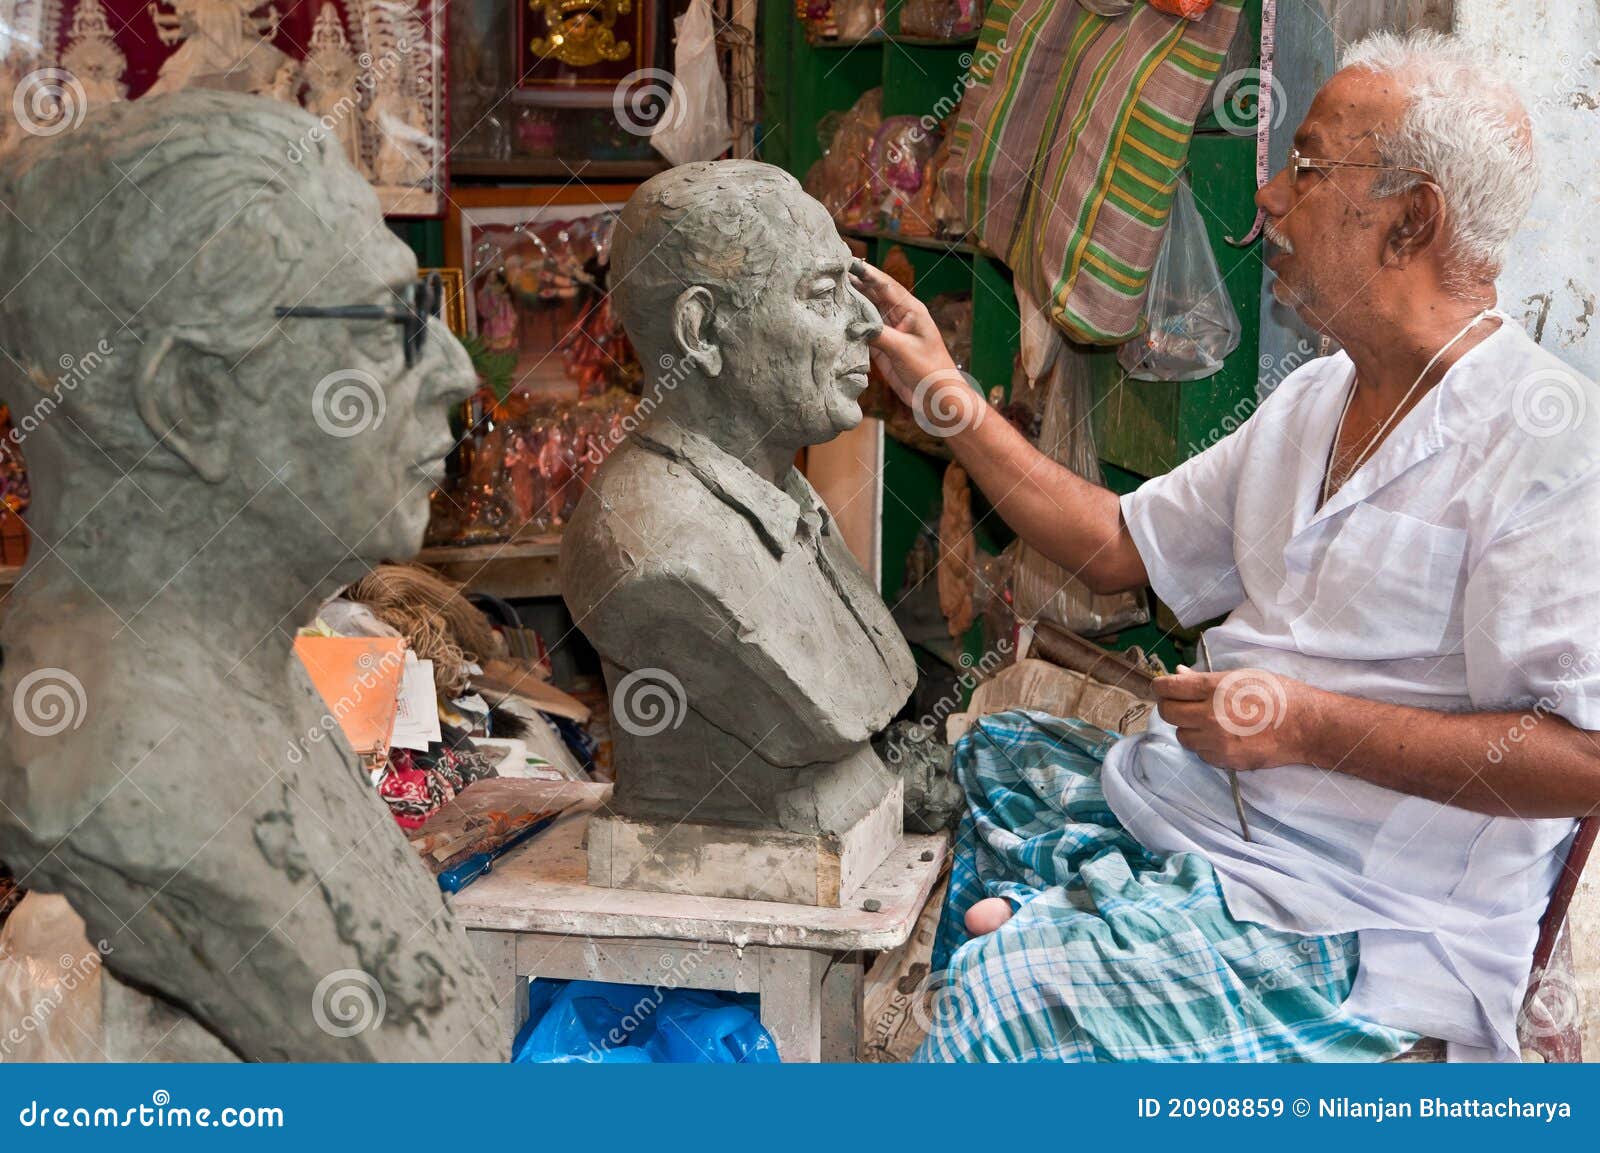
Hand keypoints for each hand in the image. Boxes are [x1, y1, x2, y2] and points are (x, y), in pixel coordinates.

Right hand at [849, 259, 979, 434]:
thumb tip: (855, 325)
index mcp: (911, 310)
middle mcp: (899, 317)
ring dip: (851, 304)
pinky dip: (851, 326)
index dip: (867, 273)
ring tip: (829, 292)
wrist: (936, 397)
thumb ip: (880, 335)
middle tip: (832, 273)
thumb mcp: (904, 350)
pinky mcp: (883, 348)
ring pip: (867, 312)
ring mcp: (890, 332)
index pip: (886, 285)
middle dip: (855, 284)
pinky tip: (836, 319)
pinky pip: (864, 332)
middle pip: (874, 295)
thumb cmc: (929, 371)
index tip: (849, 262)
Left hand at [1153, 666, 1319, 771]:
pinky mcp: (1226, 760)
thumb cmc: (1277, 694)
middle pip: (1168, 714)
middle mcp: (1211, 715)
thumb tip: (1179, 674)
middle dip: (1170, 707)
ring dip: (1188, 728)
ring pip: (1182, 736)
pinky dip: (1206, 746)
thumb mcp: (1241, 676)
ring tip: (1207, 722)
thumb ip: (1205, 679)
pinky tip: (1222, 737)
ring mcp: (1217, 740)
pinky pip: (1201, 753)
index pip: (1168, 688)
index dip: (1160, 686)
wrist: (1307, 726)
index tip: (1162, 687)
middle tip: (1180, 704)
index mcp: (1215, 688)